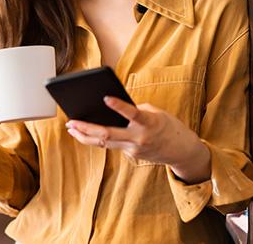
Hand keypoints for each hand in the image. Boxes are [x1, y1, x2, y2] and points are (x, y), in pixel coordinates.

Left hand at [66, 96, 210, 183]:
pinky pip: (112, 145)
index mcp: (149, 123)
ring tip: (71, 128)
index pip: (132, 114)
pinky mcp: (131, 154)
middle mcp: (139, 138)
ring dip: (85, 136)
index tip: (106, 97)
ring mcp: (134, 149)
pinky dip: (99, 138)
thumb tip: (111, 109)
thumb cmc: (168, 126)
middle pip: (108, 135)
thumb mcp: (155, 112)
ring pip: (104, 143)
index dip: (119, 106)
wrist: (181, 151)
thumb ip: (135, 110)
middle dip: (86, 128)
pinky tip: (86, 132)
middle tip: (71, 122)